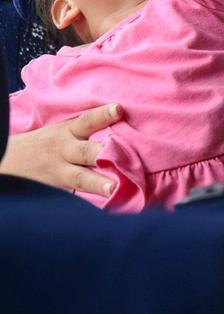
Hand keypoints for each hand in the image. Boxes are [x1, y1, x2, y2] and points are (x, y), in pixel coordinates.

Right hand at [0, 103, 121, 194]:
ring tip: (113, 188)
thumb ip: (88, 128)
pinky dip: (89, 200)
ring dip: (98, 183)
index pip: (86, 121)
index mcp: (66, 132)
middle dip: (103, 154)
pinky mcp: (59, 190)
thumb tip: (122, 118)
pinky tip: (107, 204)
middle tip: (122, 158)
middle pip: (85, 152)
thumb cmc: (48, 144)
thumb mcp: (62, 131)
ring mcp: (60, 173)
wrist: (9, 162)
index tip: (118, 110)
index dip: (102, 115)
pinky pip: (75, 195)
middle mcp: (64, 151)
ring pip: (80, 178)